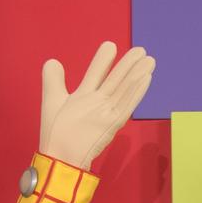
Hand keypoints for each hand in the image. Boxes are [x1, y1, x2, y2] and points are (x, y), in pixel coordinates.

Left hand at [39, 41, 153, 168]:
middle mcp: (98, 103)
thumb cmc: (55, 133)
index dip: (103, 61)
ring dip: (138, 74)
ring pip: (125, 89)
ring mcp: (106, 113)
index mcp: (85, 97)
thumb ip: (53, 80)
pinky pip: (127, 105)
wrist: (59, 157)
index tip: (110, 45)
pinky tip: (146, 78)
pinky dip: (136, 91)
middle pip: (116, 80)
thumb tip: (52, 61)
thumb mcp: (52, 100)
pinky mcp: (112, 123)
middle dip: (128, 65)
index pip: (97, 74)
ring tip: (149, 60)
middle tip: (141, 50)